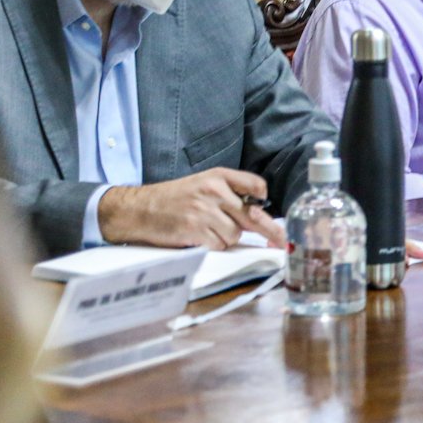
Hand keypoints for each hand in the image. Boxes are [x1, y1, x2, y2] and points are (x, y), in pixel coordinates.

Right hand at [96, 168, 283, 248]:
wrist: (140, 209)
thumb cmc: (173, 199)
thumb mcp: (201, 185)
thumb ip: (228, 195)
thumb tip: (259, 215)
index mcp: (217, 176)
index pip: (254, 184)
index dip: (263, 199)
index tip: (268, 207)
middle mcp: (214, 191)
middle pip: (252, 215)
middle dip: (269, 231)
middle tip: (282, 241)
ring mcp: (205, 211)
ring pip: (235, 234)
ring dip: (226, 238)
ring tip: (206, 230)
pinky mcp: (196, 230)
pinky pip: (219, 245)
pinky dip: (212, 245)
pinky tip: (198, 237)